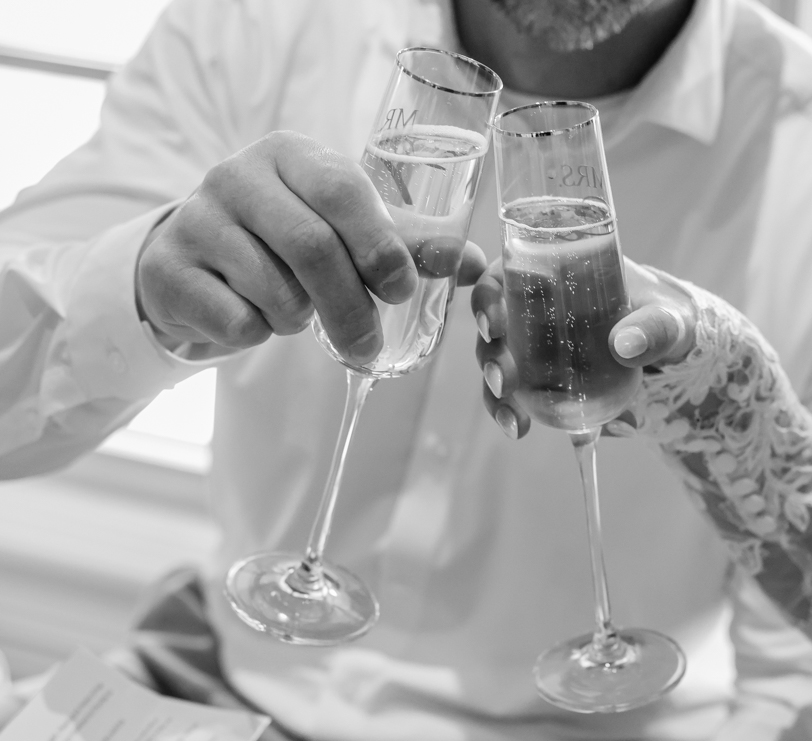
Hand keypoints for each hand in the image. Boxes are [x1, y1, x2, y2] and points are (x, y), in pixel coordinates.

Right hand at [137, 130, 484, 364]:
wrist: (194, 259)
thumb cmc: (285, 238)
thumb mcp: (344, 228)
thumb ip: (407, 243)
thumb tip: (474, 264)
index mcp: (291, 155)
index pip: (344, 190)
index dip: (379, 246)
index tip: (399, 291)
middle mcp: (238, 175)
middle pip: (312, 248)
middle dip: (351, 308)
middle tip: (367, 345)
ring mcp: (196, 219)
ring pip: (274, 291)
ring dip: (300, 320)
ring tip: (297, 313)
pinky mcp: (168, 269)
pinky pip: (235, 320)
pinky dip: (259, 333)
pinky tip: (253, 316)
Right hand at [471, 257, 694, 438]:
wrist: (676, 355)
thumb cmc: (669, 320)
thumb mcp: (669, 320)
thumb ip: (654, 328)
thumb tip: (623, 345)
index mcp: (559, 272)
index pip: (506, 274)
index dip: (487, 297)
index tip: (495, 325)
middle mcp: (538, 306)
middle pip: (494, 323)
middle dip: (490, 354)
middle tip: (505, 380)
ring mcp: (536, 344)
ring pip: (498, 361)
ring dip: (495, 390)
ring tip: (513, 418)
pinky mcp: (542, 377)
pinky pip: (517, 392)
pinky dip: (511, 411)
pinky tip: (517, 429)